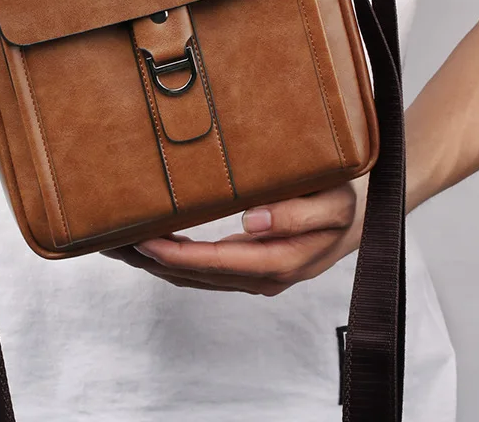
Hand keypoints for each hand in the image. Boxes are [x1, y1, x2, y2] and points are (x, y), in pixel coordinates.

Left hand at [103, 177, 367, 295]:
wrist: (363, 213)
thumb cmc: (345, 201)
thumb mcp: (332, 202)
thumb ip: (297, 214)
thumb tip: (253, 222)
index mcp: (279, 262)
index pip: (216, 263)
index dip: (177, 254)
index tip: (144, 241)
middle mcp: (263, 276)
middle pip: (197, 275)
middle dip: (154, 262)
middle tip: (115, 243)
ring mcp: (255, 275)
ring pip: (196, 277)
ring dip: (157, 265)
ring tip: (121, 247)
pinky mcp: (250, 267)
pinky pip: (204, 271)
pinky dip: (174, 261)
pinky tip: (153, 248)